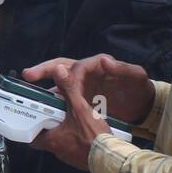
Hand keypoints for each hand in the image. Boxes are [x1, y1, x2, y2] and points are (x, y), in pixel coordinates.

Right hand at [23, 54, 154, 125]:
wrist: (143, 106)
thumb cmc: (140, 89)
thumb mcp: (136, 76)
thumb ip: (123, 69)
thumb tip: (104, 61)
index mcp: (97, 65)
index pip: (76, 65)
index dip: (65, 70)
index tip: (56, 77)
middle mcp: (87, 73)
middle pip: (61, 68)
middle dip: (43, 70)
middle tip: (28, 75)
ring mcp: (83, 86)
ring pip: (60, 85)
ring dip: (46, 90)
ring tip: (31, 97)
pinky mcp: (83, 100)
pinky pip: (65, 100)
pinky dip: (55, 104)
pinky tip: (46, 112)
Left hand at [30, 58, 114, 169]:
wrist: (111, 157)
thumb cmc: (93, 136)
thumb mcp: (80, 108)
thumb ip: (69, 89)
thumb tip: (59, 71)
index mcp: (50, 140)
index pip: (30, 134)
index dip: (31, 123)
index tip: (35, 113)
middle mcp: (57, 150)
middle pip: (46, 135)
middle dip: (49, 122)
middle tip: (55, 111)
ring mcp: (69, 156)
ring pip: (60, 140)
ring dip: (64, 128)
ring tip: (71, 116)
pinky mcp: (80, 158)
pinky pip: (73, 145)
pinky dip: (75, 136)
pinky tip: (84, 127)